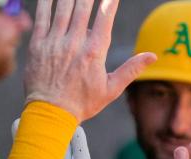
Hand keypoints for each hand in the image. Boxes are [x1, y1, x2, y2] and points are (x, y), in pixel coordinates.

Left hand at [0, 122, 97, 158]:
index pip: (32, 154)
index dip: (26, 139)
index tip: (17, 122)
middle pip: (49, 146)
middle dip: (43, 130)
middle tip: (35, 109)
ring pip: (66, 148)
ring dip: (63, 132)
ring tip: (57, 113)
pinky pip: (83, 158)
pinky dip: (80, 143)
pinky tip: (76, 128)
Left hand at [26, 0, 154, 121]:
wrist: (50, 115)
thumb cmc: (81, 104)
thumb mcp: (110, 89)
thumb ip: (131, 70)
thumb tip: (153, 56)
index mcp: (94, 51)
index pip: (105, 15)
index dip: (110, 0)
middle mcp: (74, 44)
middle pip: (83, 6)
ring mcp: (54, 43)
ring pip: (63, 8)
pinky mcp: (37, 46)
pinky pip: (41, 18)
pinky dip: (46, 2)